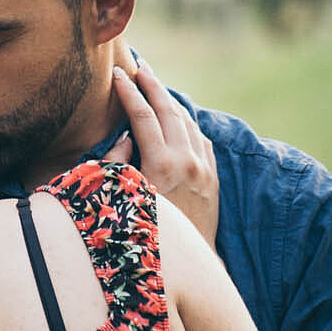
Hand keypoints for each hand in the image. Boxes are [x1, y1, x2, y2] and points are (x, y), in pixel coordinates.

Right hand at [106, 60, 219, 247]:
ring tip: (155, 86)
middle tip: (139, 66)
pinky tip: (178, 118)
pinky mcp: (213, 178)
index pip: (143, 117)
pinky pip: (201, 139)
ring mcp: (204, 170)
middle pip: (170, 111)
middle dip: (153, 85)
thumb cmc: (146, 234)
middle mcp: (188, 163)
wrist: (187, 264)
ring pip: (188, 122)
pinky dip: (187, 123)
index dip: (129, 92)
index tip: (117, 74)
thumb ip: (119, 164)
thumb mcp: (124, 198)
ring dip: (171, 101)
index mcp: (162, 166)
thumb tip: (125, 138)